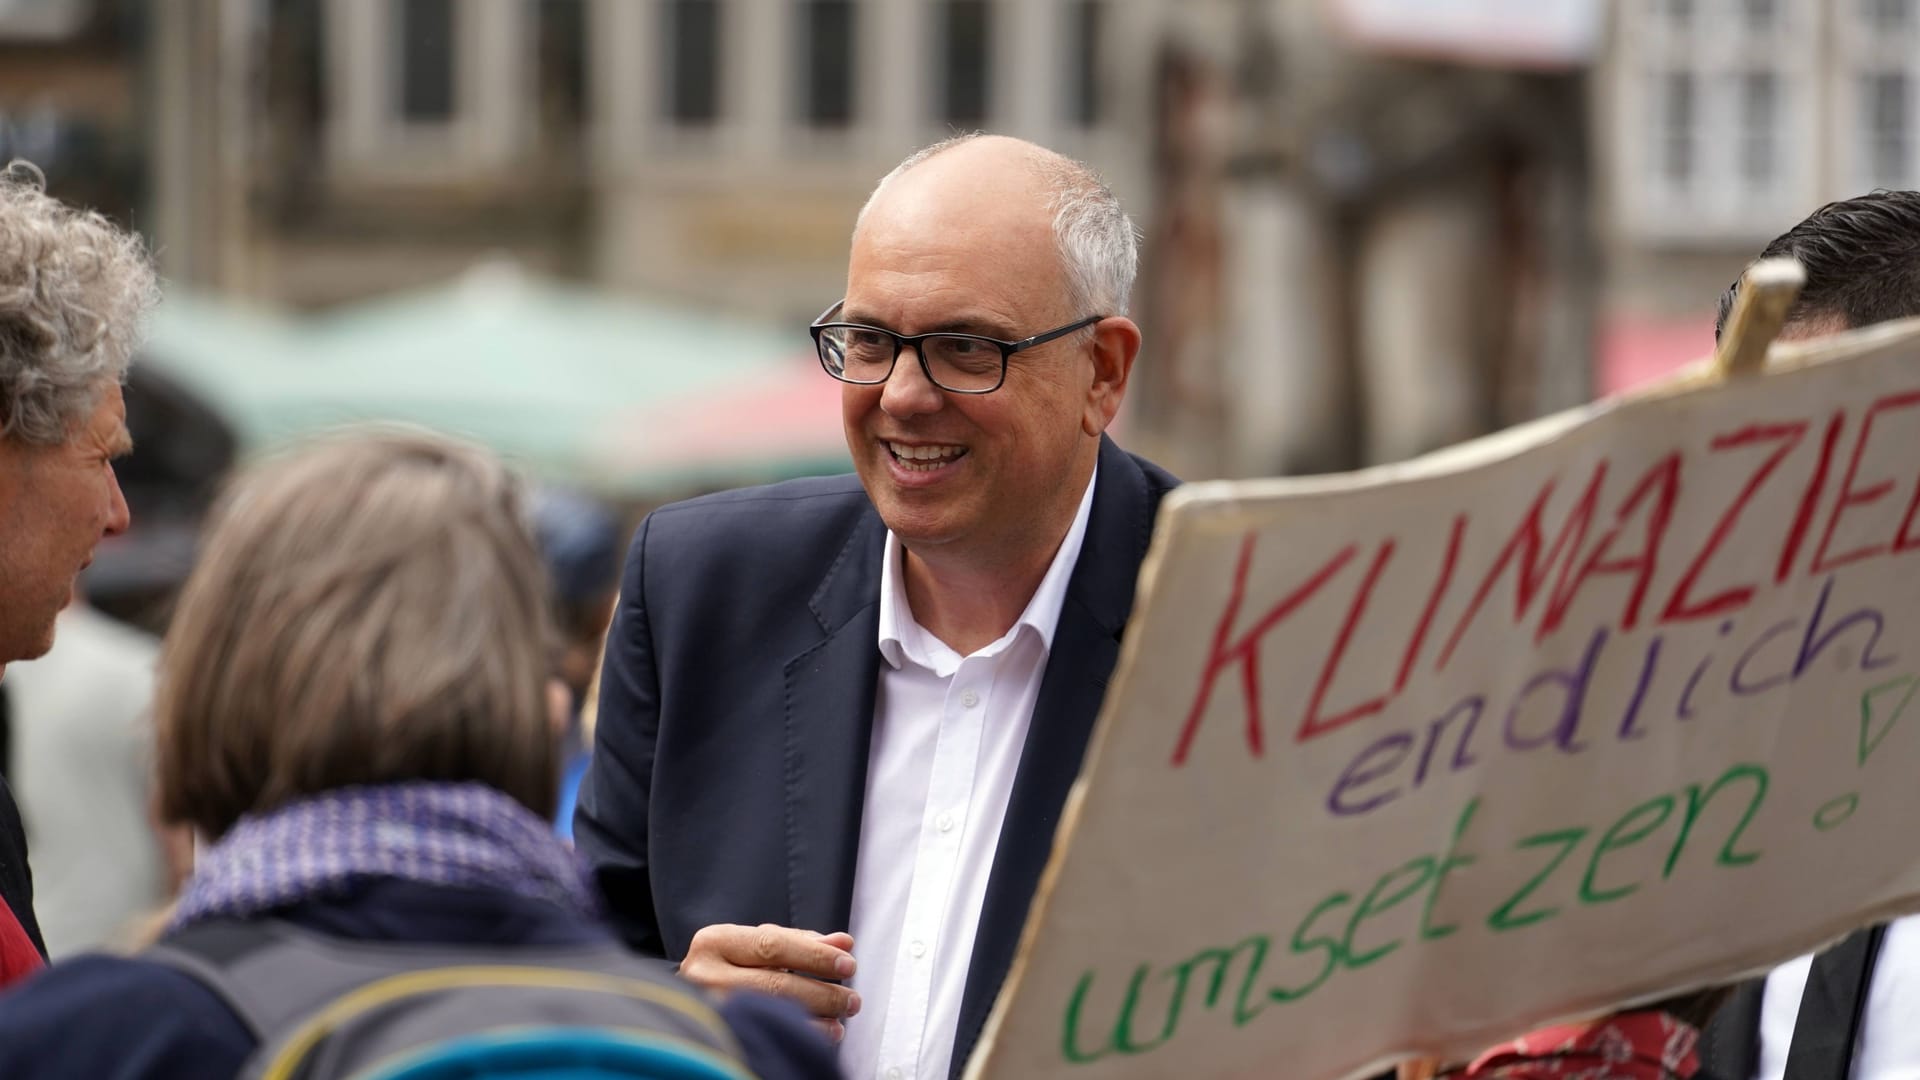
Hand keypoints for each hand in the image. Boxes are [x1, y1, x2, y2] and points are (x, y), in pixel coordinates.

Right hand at [681, 923, 860, 1041]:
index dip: (814, 955)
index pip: (773, 945)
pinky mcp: (716, 1032)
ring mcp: (707, 1007)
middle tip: (851, 999)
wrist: (680, 1003)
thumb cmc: (727, 968)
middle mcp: (704, 974)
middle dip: (822, 993)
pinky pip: (763, 1034)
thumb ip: (798, 942)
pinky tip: (820, 1037)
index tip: (847, 964)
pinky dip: (797, 1034)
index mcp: (715, 942)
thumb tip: (843, 943)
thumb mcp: (755, 946)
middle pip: (774, 984)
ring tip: (841, 1020)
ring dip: (815, 1019)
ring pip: (769, 1013)